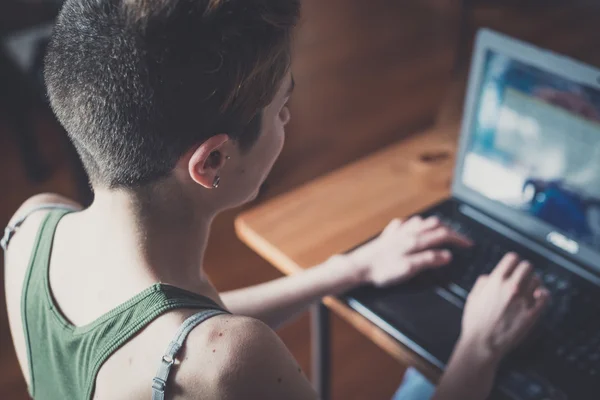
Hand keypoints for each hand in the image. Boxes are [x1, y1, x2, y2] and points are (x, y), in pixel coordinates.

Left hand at [348, 216, 471, 286]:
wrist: (359, 266)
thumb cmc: (382, 270)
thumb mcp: (409, 269)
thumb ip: (429, 260)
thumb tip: (447, 255)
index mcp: (416, 241)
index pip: (443, 235)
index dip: (458, 239)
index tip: (469, 245)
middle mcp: (408, 233)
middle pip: (435, 225)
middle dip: (450, 230)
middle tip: (458, 239)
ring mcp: (398, 231)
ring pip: (421, 221)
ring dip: (434, 225)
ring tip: (441, 231)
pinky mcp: (388, 234)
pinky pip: (405, 223)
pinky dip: (415, 224)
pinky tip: (413, 227)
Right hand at [460, 253, 549, 363]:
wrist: (482, 344)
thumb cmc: (475, 322)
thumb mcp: (473, 297)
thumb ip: (483, 282)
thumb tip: (491, 275)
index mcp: (495, 281)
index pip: (512, 258)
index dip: (513, 262)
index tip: (513, 267)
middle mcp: (510, 287)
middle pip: (527, 266)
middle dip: (525, 270)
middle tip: (523, 278)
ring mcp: (523, 301)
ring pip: (537, 280)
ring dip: (534, 283)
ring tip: (530, 289)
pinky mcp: (532, 314)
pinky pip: (545, 297)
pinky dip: (544, 295)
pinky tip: (539, 297)